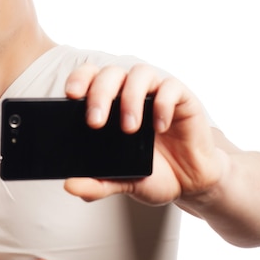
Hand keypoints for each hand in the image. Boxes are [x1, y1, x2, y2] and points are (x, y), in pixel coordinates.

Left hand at [63, 62, 225, 204]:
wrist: (189, 183)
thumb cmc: (152, 173)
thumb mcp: (121, 182)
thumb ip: (97, 184)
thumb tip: (70, 186)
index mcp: (109, 104)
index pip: (89, 78)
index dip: (79, 79)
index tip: (71, 96)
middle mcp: (130, 92)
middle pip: (111, 74)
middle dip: (100, 94)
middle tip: (95, 122)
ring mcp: (156, 93)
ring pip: (140, 74)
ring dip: (130, 98)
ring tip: (129, 128)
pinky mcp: (182, 99)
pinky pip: (171, 88)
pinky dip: (163, 104)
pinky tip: (159, 127)